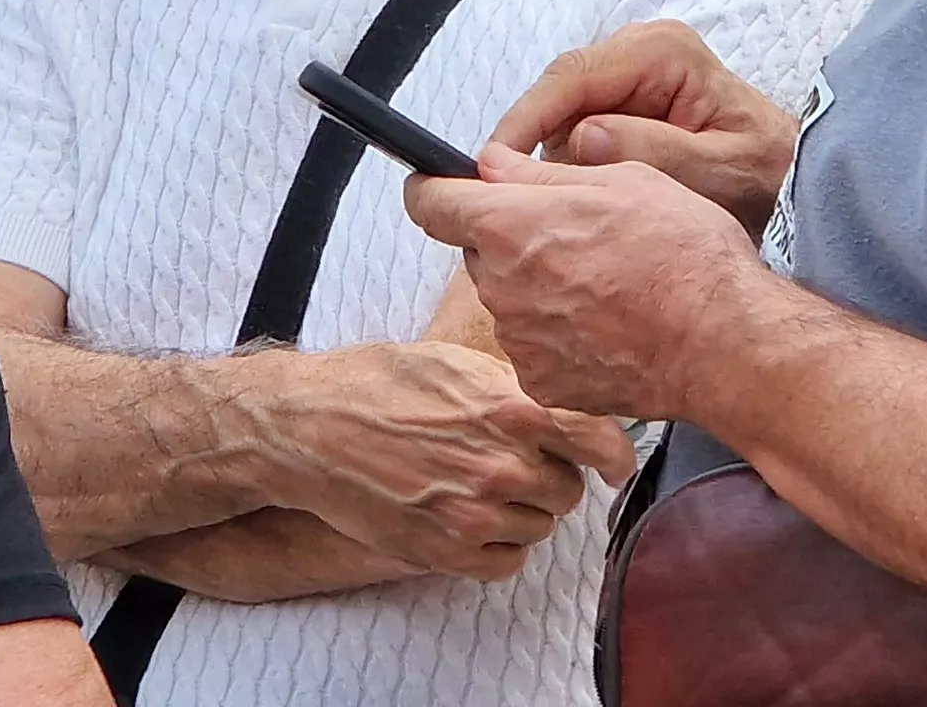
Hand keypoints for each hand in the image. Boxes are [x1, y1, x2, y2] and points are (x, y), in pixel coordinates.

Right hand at [226, 339, 635, 582]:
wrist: (310, 429)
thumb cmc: (377, 385)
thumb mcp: (455, 363)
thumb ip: (516, 388)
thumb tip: (568, 411)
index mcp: (509, 408)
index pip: (597, 441)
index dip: (615, 455)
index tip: (616, 465)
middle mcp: (500, 465)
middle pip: (567, 490)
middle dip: (549, 477)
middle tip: (514, 462)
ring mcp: (473, 513)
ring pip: (540, 528)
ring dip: (523, 512)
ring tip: (480, 486)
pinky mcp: (445, 550)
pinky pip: (507, 562)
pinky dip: (500, 547)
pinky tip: (474, 520)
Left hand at [405, 151, 778, 419]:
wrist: (723, 343)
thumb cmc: (684, 255)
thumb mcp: (622, 180)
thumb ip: (542, 173)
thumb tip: (492, 164)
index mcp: (511, 227)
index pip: (431, 202)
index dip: (435, 188)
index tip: (444, 187)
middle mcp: (502, 286)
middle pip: (478, 253)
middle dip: (510, 240)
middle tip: (574, 236)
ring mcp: (520, 341)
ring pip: (509, 301)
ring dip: (538, 288)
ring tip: (605, 285)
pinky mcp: (543, 383)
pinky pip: (534, 347)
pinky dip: (560, 335)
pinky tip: (608, 325)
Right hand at [487, 21, 801, 233]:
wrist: (797, 180)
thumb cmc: (769, 175)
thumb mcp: (723, 171)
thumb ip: (659, 153)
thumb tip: (585, 138)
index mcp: (663, 52)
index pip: (571, 77)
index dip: (525, 120)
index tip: (492, 166)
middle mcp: (639, 52)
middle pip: (557, 95)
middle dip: (537, 147)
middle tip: (525, 204)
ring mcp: (629, 75)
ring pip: (560, 117)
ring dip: (558, 163)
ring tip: (573, 210)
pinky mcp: (624, 102)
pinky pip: (576, 132)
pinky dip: (575, 167)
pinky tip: (589, 201)